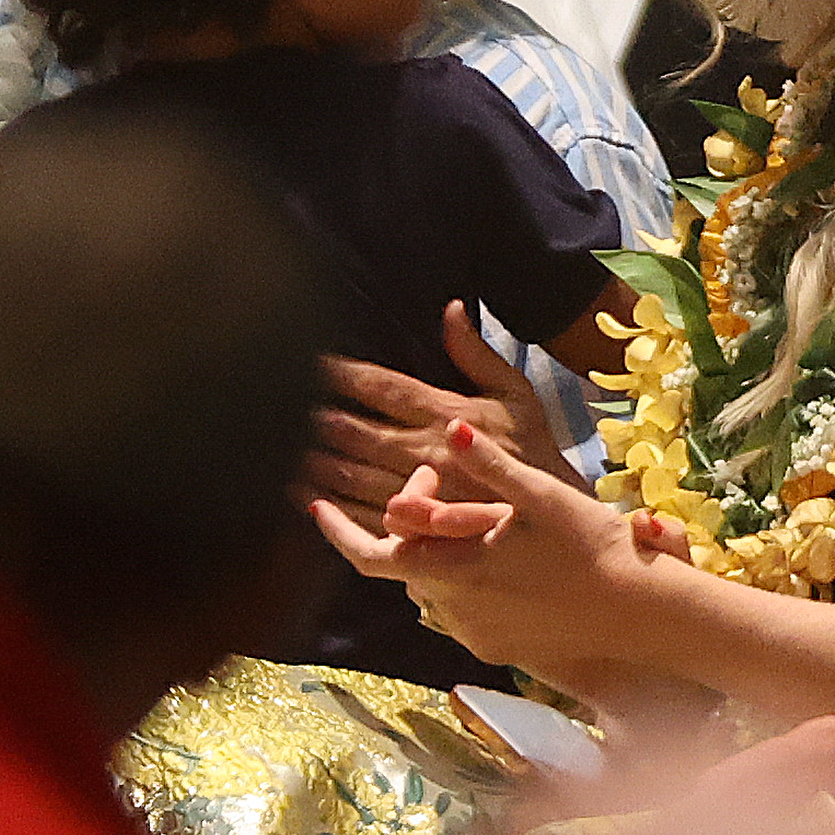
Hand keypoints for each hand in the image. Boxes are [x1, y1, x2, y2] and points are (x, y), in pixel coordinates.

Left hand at [307, 302, 571, 532]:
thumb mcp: (517, 394)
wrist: (552, 513)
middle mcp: (428, 451)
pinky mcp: (418, 526)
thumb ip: (478, 353)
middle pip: (356, 430)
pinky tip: (305, 495)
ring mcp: (421, 490)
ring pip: (351, 474)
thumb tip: (452, 308)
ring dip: (313, 461)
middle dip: (317, 417)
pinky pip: (363, 515)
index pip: (383, 387)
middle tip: (283, 405)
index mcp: (448, 415)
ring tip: (283, 448)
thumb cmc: (533, 449)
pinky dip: (330, 506)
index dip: (343, 373)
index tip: (312, 362)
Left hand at [313, 420, 658, 682]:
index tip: (315, 506)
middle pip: (405, 564)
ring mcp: (474, 632)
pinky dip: (464, 584)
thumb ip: (490, 467)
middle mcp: (453, 607)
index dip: (336, 531)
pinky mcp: (496, 648)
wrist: (639, 613)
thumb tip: (452, 429)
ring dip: (440, 554)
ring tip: (476, 521)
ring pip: (435, 587)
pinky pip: (462, 612)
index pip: (369, 555)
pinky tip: (500, 564)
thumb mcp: (541, 498)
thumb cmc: (594, 548)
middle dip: (412, 524)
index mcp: (454, 567)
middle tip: (440, 484)